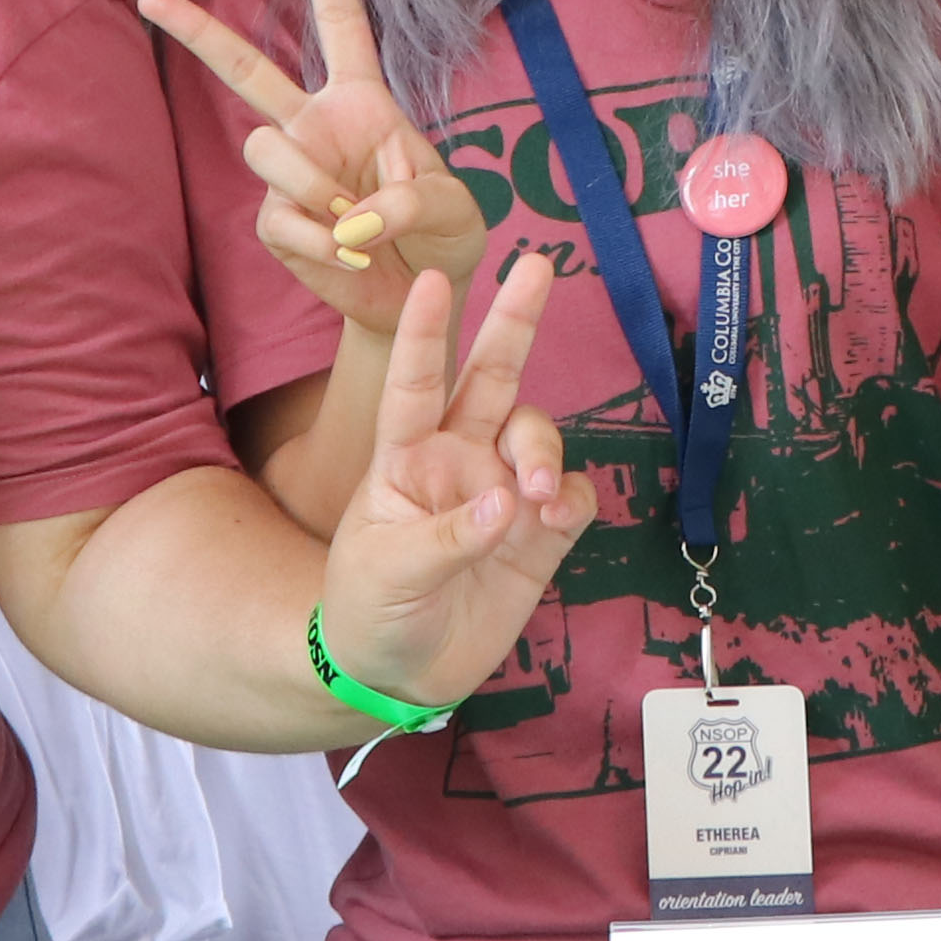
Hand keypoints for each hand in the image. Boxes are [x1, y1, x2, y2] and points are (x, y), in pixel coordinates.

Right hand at [138, 0, 483, 338]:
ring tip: (359, 222)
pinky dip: (326, 241)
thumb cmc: (444, 235)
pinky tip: (351, 255)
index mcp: (362, 99)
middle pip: (245, 69)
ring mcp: (290, 174)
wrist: (422, 295)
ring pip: (265, 150)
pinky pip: (280, 218)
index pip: (341, 21)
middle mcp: (315, 126)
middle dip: (196, 31)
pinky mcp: (277, 225)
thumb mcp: (453, 205)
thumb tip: (350, 214)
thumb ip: (412, 198)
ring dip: (317, 185)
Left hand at [313, 256, 586, 721]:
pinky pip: (572, 493)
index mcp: (404, 456)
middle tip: (537, 266)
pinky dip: (572, 495)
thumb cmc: (368, 610)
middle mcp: (457, 460)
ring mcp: (501, 492)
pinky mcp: (539, 532)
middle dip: (514, 321)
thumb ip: (446, 537)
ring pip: (536, 433)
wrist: (398, 674)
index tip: (430, 279)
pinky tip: (555, 518)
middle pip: (490, 376)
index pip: (413, 382)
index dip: (423, 332)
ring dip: (542, 448)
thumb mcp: (385, 572)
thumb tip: (508, 503)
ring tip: (537, 495)